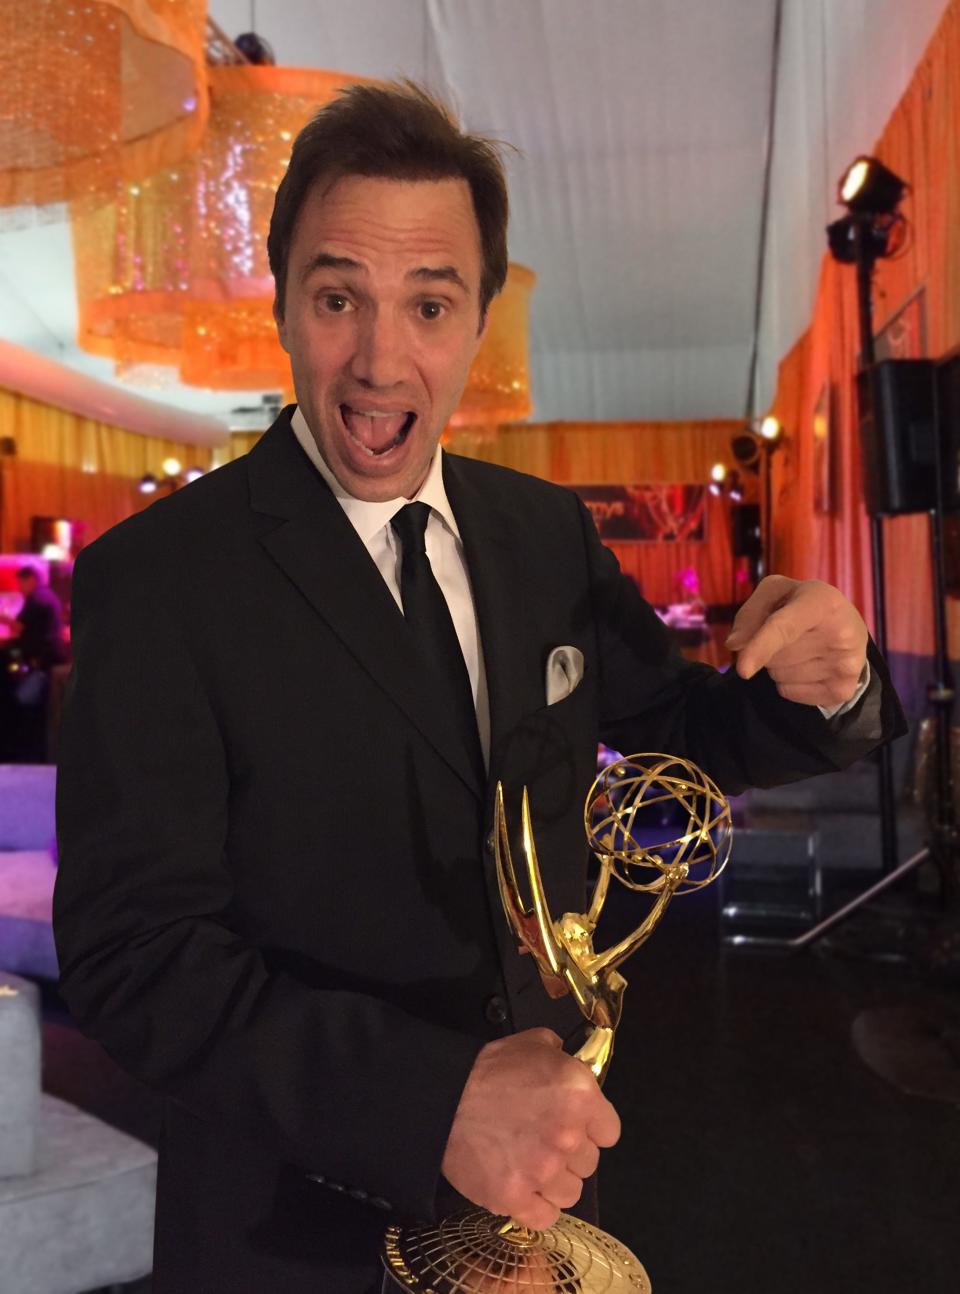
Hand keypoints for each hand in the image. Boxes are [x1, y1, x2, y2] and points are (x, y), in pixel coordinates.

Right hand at [441, 1027, 619, 1229]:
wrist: (442, 1096)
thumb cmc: (487, 1069)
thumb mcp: (533, 1043)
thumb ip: (562, 1055)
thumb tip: (571, 1060)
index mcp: (579, 1096)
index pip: (609, 1132)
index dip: (591, 1128)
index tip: (575, 1126)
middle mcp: (568, 1136)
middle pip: (589, 1163)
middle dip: (570, 1153)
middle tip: (543, 1140)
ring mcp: (542, 1170)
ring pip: (570, 1193)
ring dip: (553, 1182)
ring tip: (529, 1164)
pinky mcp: (515, 1197)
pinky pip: (544, 1217)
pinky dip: (535, 1208)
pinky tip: (522, 1188)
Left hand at [726, 575, 867, 707]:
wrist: (848, 626)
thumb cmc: (802, 605)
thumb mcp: (775, 593)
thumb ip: (750, 613)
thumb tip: (735, 645)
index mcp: (822, 601)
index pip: (785, 628)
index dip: (761, 647)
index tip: (742, 670)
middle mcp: (841, 632)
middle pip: (775, 657)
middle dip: (769, 650)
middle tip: (792, 633)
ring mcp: (845, 664)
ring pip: (780, 676)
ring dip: (779, 666)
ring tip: (803, 647)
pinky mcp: (843, 689)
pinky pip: (790, 692)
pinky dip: (789, 682)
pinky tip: (808, 664)